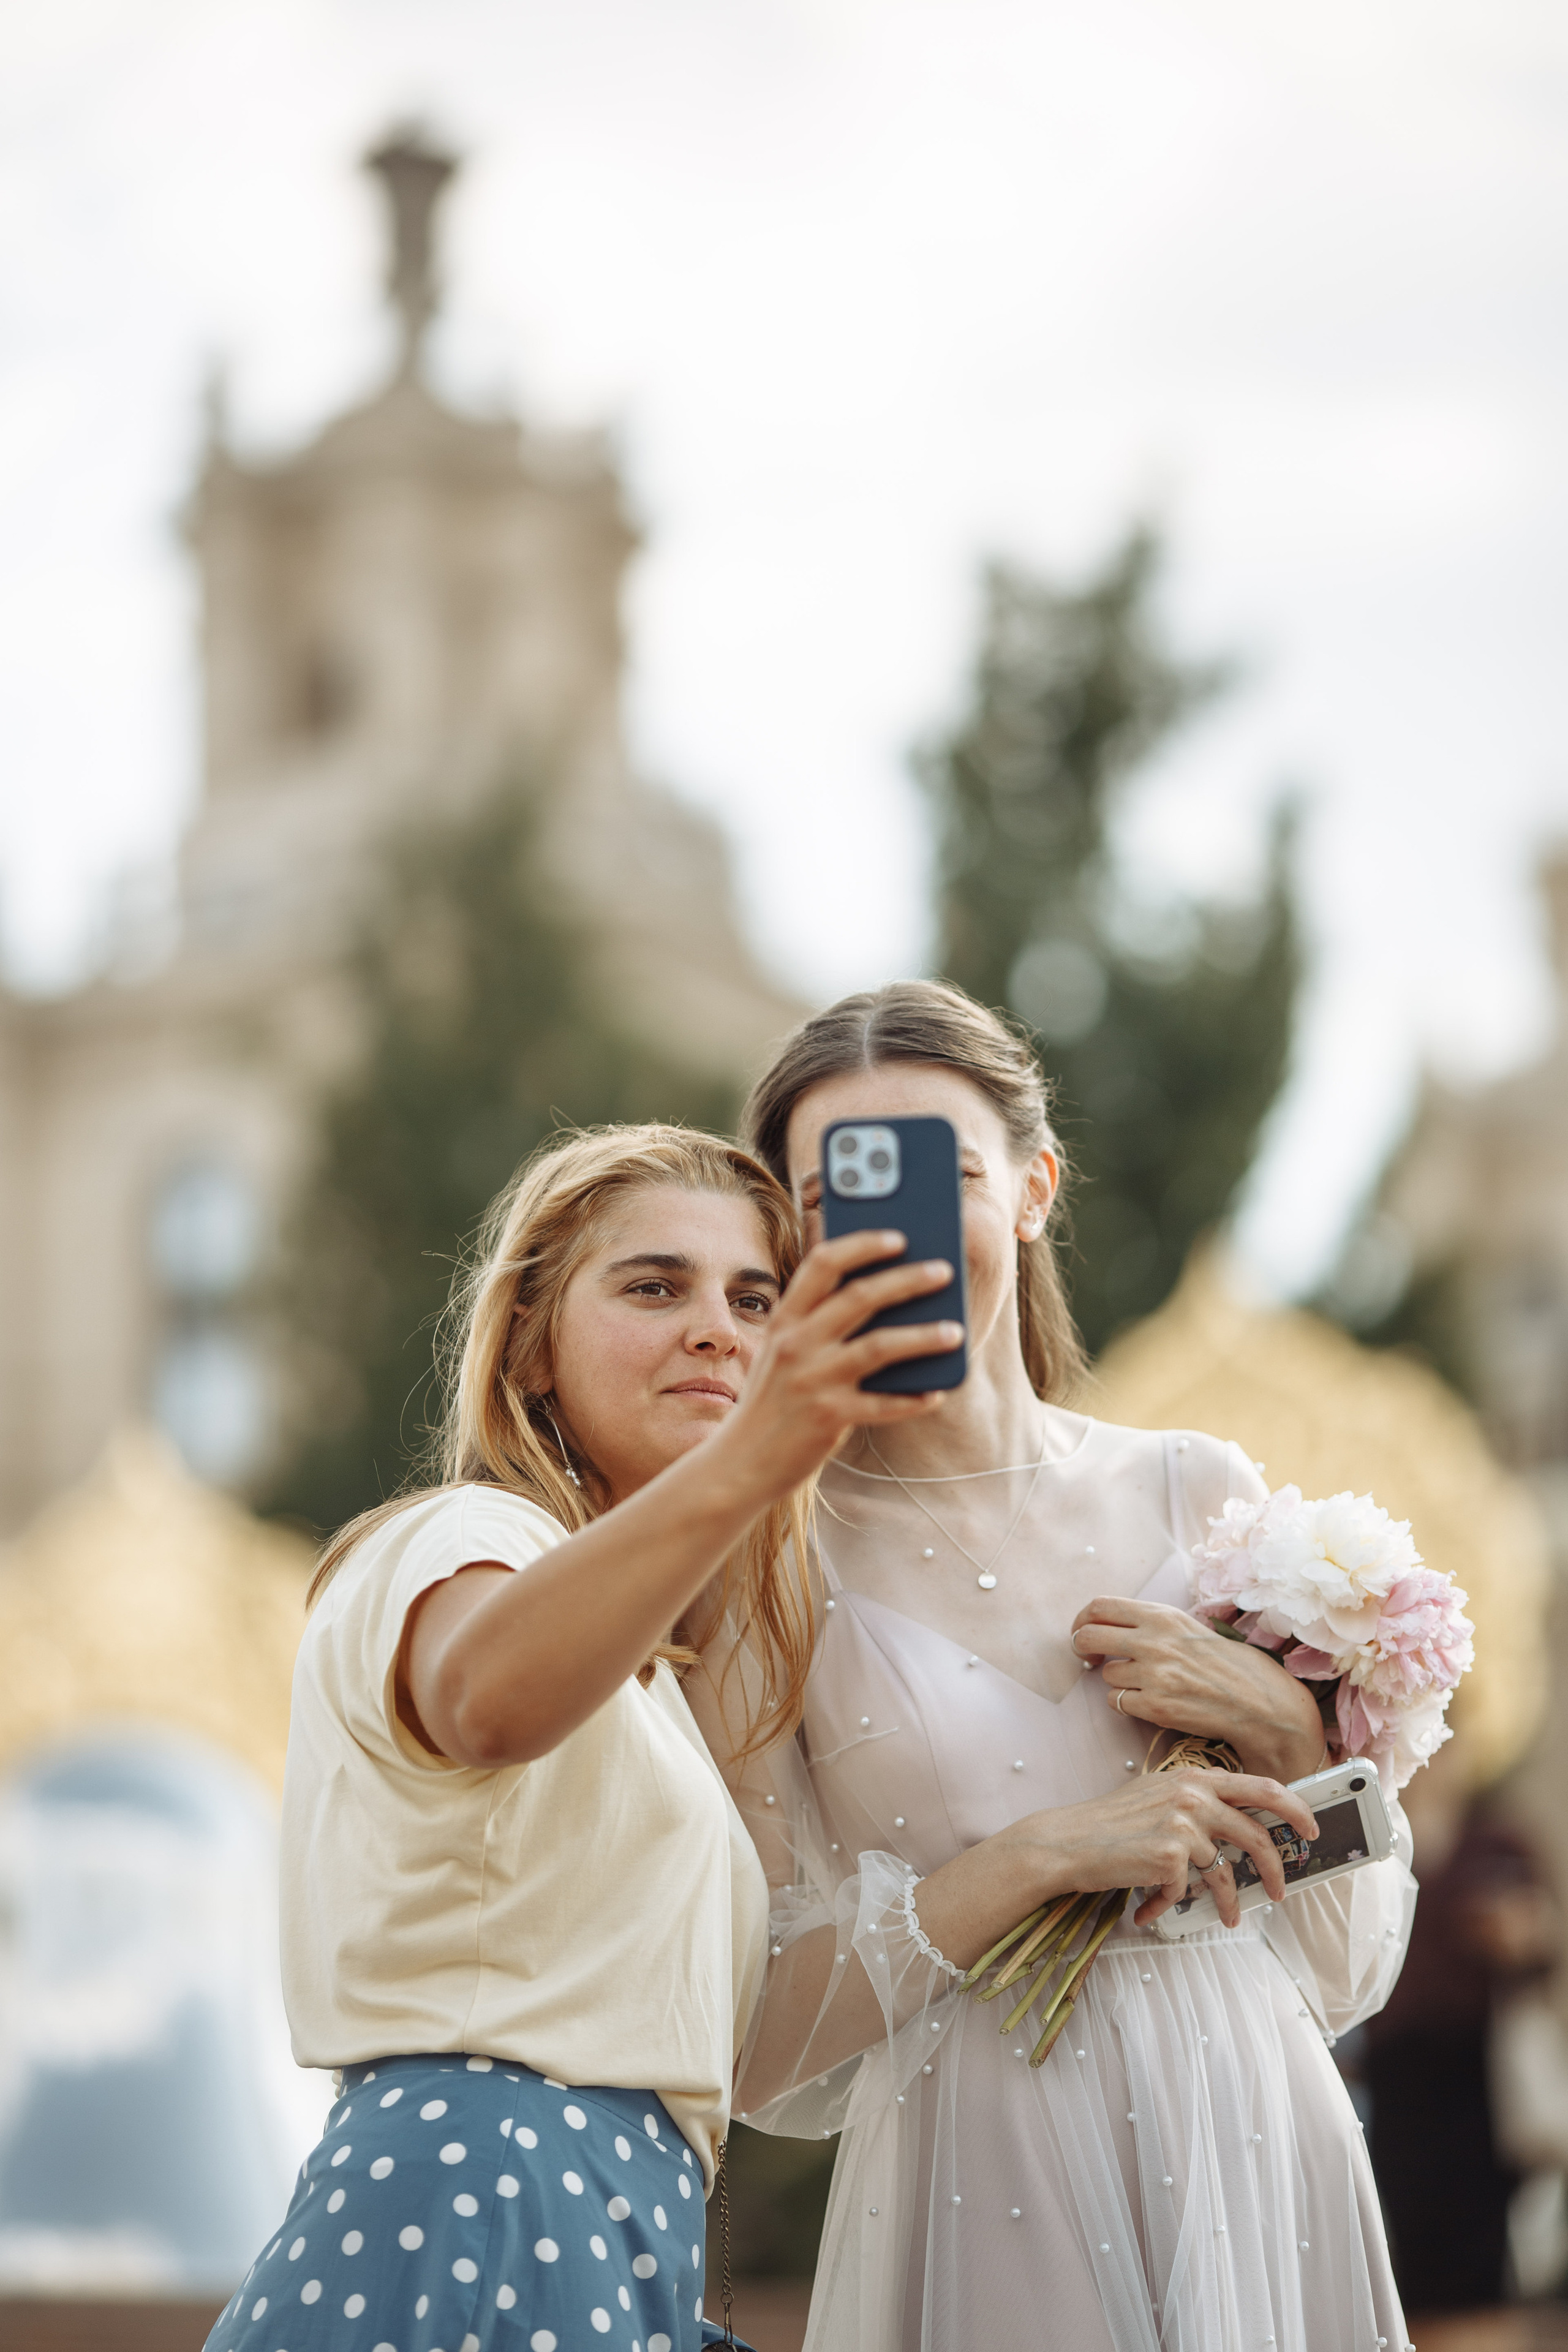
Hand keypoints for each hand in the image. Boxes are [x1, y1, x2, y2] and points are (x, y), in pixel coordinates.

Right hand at [711, 1229, 960, 1503]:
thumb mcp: (781, 1353)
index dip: (862, 1244)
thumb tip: (883, 1299)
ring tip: (956, 1332)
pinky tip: (937, 1393)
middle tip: (943, 1270)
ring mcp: (812, 1380)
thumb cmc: (773, 1402)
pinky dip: (913, 1399)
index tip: (897, 1236)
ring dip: (923, 1336)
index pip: (822, 1264)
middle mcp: (796, 1344)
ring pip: (879, 1346)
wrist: (741, 1463)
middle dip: (907, 1279)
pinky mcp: (828, 1417)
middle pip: (860, 1297)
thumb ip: (816, 1325)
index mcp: (784, 1320)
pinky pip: (884, 1404)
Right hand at [1000, 1767, 1319, 1929]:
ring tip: (1223, 1917)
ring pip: (1224, 1872)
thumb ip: (1198, 1804)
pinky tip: (1150, 1906)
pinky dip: (1171, 1904)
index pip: (1261, 1786)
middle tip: (1280, 1890)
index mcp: (1195, 1777)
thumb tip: (1237, 1829)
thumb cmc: (1110, 1823)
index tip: (1310, 1828)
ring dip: (1226, 1902)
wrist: (1069, 1841)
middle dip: (1275, 1868)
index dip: (1294, 1808)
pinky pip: (1187, 1890)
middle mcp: (1194, 1795)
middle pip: (1256, 1833)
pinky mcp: (1171, 1854)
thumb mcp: (1158, 1797)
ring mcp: (1183, 1823)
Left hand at [1071, 1596, 1325, 1782]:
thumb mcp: (1190, 1629)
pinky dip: (1126, 1703)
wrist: (1260, 1704)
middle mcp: (1154, 1641)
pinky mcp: (1155, 1707)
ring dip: (1117, 1681)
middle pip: (1088, 1637)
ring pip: (1106, 1675)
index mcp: (1162, 1616)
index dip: (1083, 1619)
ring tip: (1146, 1684)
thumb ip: (1153, 1625)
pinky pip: (1117, 1702)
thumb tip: (1112, 1625)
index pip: (1100, 1606)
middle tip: (1090, 1658)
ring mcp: (1153, 1675)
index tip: (1083, 1629)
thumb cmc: (1228, 1665)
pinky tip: (1150, 1702)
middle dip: (1082, 1648)